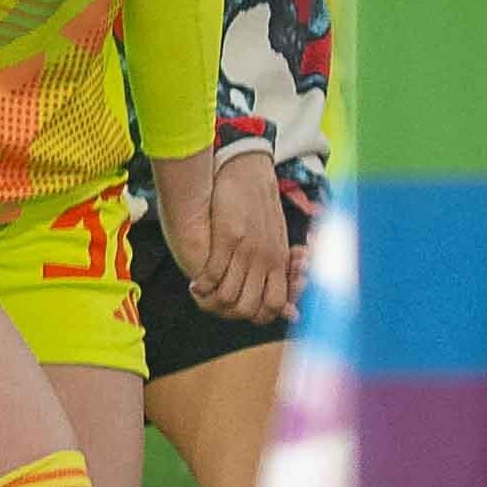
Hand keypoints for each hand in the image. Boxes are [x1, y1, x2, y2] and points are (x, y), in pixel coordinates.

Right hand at [156, 143, 296, 323]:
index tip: (239, 308)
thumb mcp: (276, 242)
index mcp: (280, 261)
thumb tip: (291, 312)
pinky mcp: (228, 238)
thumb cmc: (260, 207)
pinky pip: (213, 274)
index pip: (275, 306)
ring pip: (230, 296)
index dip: (257, 315)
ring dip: (212, 301)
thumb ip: (281, 273)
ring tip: (202, 294)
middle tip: (216, 303)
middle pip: (250, 308)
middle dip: (229, 312)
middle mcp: (266, 259)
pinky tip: (195, 283)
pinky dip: (201, 285)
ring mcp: (248, 250)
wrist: (248, 171)